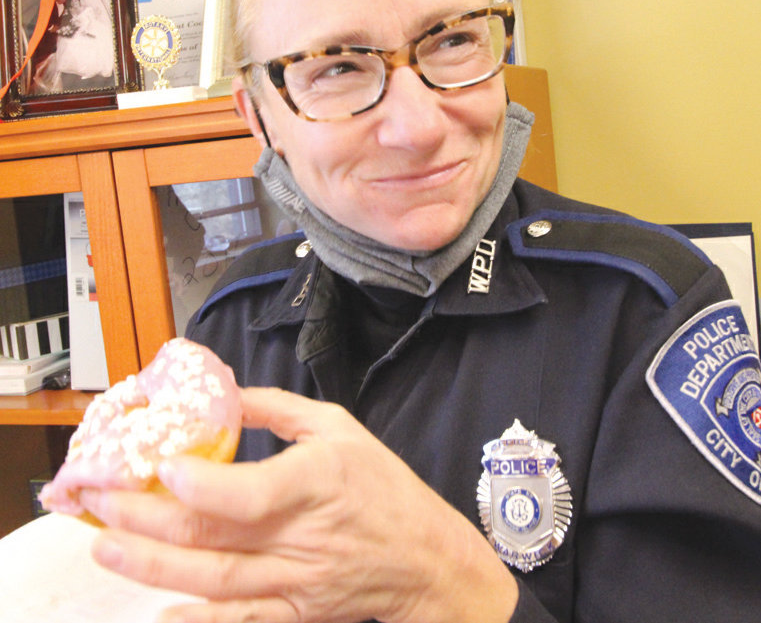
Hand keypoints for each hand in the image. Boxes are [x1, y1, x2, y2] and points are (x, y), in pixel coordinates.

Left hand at [82, 387, 516, 622]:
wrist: (424, 559)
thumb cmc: (383, 486)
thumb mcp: (340, 426)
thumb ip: (278, 409)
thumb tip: (224, 396)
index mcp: (317, 481)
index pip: (250, 491)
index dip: (198, 483)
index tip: (159, 465)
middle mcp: (301, 535)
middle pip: (212, 535)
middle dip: (146, 520)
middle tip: (100, 501)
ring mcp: (295, 581)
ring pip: (213, 580)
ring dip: (152, 565)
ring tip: (106, 546)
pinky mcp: (294, 612)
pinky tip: (157, 613)